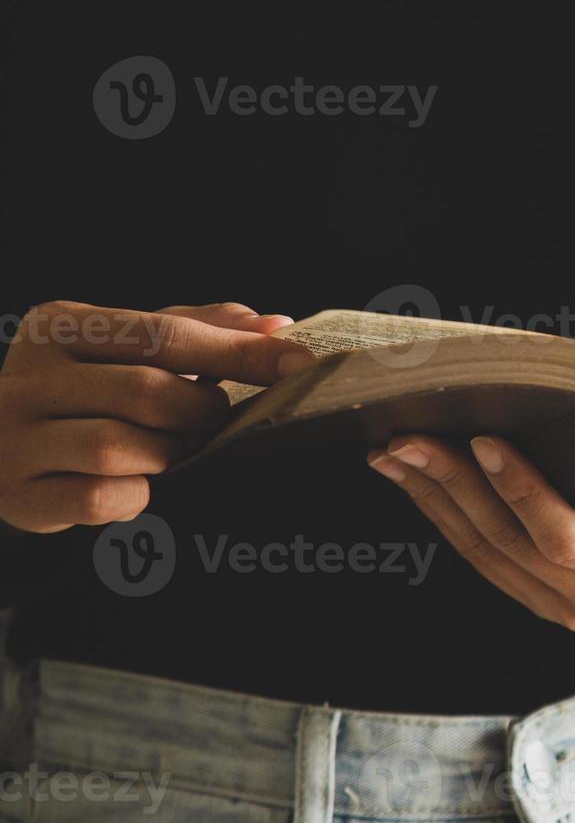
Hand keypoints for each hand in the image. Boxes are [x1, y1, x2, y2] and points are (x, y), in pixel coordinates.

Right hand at [0, 301, 314, 533]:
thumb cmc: (82, 391)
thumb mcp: (125, 348)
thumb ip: (196, 329)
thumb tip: (274, 324)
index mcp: (61, 326)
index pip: (165, 334)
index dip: (241, 352)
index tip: (298, 364)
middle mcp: (30, 376)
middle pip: (149, 392)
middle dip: (202, 413)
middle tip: (216, 422)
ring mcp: (15, 437)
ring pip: (122, 448)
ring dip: (170, 456)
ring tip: (175, 453)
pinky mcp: (19, 494)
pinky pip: (101, 498)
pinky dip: (136, 497)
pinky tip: (137, 488)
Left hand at [367, 435, 574, 629]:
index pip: (568, 541)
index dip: (524, 494)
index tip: (488, 441)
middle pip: (508, 543)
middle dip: (454, 487)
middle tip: (408, 435)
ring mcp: (558, 605)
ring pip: (482, 552)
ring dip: (432, 499)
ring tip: (392, 449)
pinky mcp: (534, 594)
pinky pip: (479, 556)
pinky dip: (441, 513)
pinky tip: (411, 475)